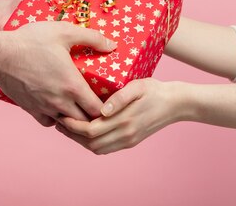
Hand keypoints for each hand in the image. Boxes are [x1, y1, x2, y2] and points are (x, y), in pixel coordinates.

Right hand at [0, 21, 117, 125]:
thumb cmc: (31, 41)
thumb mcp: (64, 31)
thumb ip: (91, 37)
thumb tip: (112, 45)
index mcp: (72, 85)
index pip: (98, 109)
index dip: (107, 107)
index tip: (109, 99)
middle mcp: (60, 101)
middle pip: (85, 121)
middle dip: (94, 115)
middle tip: (97, 103)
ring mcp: (44, 107)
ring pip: (67, 123)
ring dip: (76, 117)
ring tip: (80, 106)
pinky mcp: (31, 109)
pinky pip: (49, 122)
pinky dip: (56, 118)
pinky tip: (59, 106)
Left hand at [55, 78, 183, 153]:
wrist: (177, 104)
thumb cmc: (155, 90)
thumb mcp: (138, 86)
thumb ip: (119, 97)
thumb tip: (102, 109)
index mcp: (124, 121)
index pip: (90, 130)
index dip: (73, 125)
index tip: (61, 116)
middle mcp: (125, 134)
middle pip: (90, 143)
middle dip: (72, 134)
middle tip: (59, 122)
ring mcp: (128, 140)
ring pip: (97, 148)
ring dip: (80, 140)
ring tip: (69, 126)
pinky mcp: (131, 141)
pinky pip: (106, 148)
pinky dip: (92, 143)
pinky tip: (85, 131)